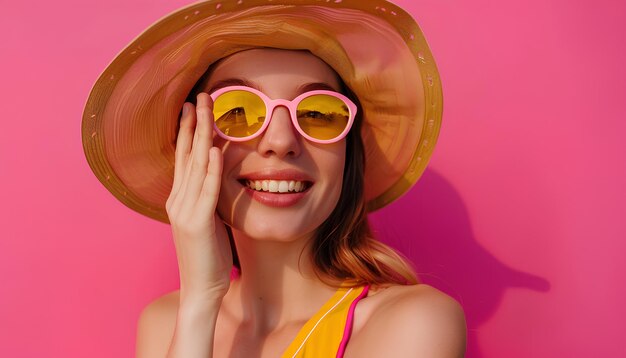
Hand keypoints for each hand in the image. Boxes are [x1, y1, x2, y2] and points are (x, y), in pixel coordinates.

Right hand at [166, 93, 231, 302]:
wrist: (201, 289)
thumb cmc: (208, 255)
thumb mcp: (207, 220)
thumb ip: (208, 198)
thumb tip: (218, 176)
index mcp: (179, 198)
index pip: (183, 157)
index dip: (188, 130)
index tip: (192, 107)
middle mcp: (178, 200)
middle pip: (186, 154)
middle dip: (193, 123)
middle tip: (198, 96)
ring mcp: (185, 211)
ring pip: (194, 165)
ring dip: (202, 135)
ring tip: (206, 109)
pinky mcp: (197, 223)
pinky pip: (206, 190)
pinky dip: (210, 169)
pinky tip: (214, 149)